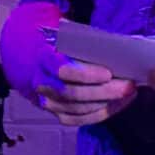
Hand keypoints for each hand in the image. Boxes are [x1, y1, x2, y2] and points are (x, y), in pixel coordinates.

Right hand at [7, 22, 136, 128]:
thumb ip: (82, 41)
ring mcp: (47, 102)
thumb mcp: (61, 36)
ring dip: (107, 104)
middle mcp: (42, 84)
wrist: (26, 59)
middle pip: (73, 94)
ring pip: (78, 109)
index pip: (62, 70)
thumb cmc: (52, 44)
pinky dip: (100, 114)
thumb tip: (113, 45)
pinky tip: (118, 105)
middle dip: (104, 92)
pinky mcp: (55, 113)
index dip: (86, 74)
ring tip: (128, 94)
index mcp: (43, 60)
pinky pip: (78, 119)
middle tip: (128, 86)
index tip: (108, 73)